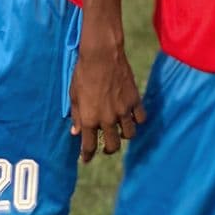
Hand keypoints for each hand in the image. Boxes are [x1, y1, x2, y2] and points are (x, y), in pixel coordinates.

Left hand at [70, 29, 145, 162]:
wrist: (102, 55)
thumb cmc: (83, 73)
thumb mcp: (74, 96)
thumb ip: (76, 116)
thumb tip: (75, 132)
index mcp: (90, 119)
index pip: (89, 146)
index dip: (87, 156)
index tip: (86, 159)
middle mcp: (108, 119)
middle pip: (112, 145)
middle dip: (108, 150)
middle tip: (106, 148)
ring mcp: (123, 110)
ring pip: (129, 135)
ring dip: (124, 136)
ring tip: (120, 132)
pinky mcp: (135, 100)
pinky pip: (140, 118)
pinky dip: (137, 121)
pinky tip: (132, 117)